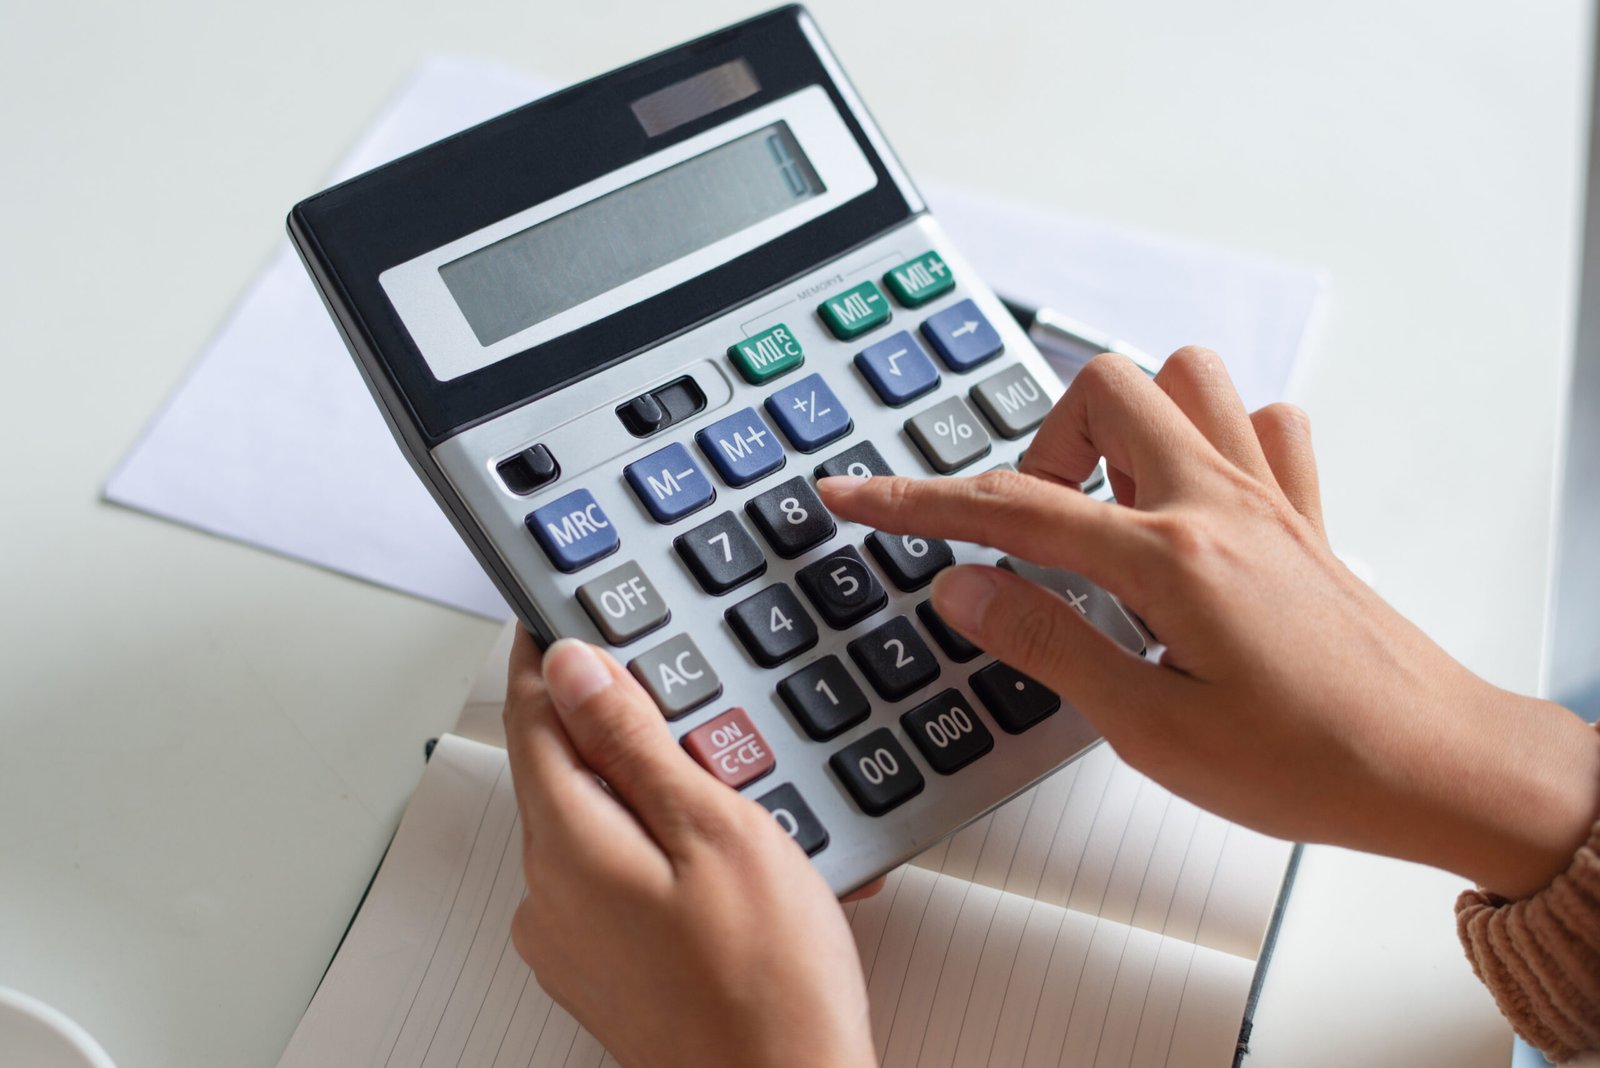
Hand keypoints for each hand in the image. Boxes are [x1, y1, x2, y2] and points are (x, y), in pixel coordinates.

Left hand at [501, 631, 876, 1067]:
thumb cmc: (767, 981)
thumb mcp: (716, 829)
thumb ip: (635, 743)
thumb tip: (576, 670)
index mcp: (565, 846)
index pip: (532, 716)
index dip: (546, 654)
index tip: (556, 612)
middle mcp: (547, 897)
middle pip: (567, 771)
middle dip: (622, 728)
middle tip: (692, 703)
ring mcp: (571, 942)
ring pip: (598, 825)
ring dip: (652, 793)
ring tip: (739, 798)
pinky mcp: (602, 973)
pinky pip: (615, 880)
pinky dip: (660, 851)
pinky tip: (731, 866)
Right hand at [820, 348, 1599, 899]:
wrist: (1435, 768)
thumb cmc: (1307, 763)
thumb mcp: (1150, 728)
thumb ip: (1048, 643)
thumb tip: (964, 588)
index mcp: (1169, 558)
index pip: (1012, 508)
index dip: (915, 500)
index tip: (853, 494)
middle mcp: (1218, 503)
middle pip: (1102, 392)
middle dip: (1041, 448)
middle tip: (1032, 530)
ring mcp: (1267, 496)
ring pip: (1185, 378)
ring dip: (1125, 421)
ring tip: (1104, 504)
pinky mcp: (1304, 511)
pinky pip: (1259, 422)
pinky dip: (1210, 435)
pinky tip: (1189, 498)